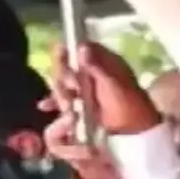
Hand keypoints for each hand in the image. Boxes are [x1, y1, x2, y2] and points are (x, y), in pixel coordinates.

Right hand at [41, 42, 159, 136]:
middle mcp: (94, 73)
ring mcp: (86, 89)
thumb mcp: (112, 84)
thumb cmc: (128, 105)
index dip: (71, 49)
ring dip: (60, 91)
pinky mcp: (80, 105)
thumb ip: (96, 66)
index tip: (60, 53)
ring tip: (68, 103)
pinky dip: (53, 102)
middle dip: (64, 75)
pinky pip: (63, 99)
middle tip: (72, 87)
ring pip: (64, 82)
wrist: (133, 132)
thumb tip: (81, 46)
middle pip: (69, 65)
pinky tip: (45, 106)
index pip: (83, 48)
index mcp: (105, 62)